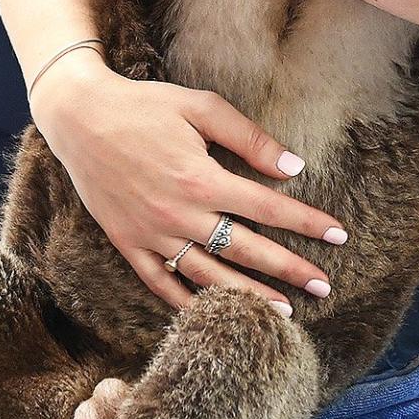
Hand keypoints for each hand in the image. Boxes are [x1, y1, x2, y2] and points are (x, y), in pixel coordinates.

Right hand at [32, 50, 347, 313]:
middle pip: (246, 251)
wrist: (80, 117)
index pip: (268, 208)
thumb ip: (249, 139)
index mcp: (202, 179)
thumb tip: (294, 168)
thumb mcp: (201, 107)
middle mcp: (180, 215)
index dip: (307, 223)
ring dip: (248, 296)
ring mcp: (152, 235)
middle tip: (324, 287)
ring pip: (208, 276)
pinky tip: (215, 312)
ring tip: (283, 312)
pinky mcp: (129, 244)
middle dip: (290, 270)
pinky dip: (188, 302)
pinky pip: (162, 284)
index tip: (339, 235)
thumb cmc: (145, 106)